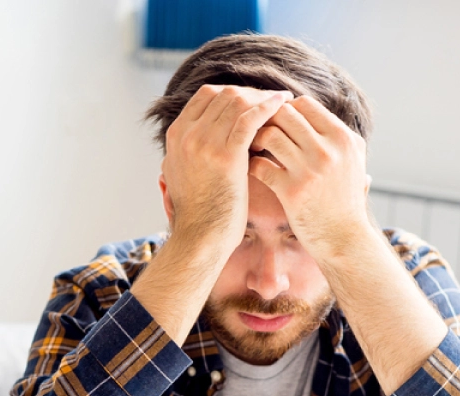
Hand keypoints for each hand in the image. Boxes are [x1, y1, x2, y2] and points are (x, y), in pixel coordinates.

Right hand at [161, 85, 292, 249]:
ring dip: (263, 98)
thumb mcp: (179, 174)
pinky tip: (283, 104)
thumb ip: (184, 152)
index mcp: (176, 136)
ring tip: (283, 102)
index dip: (232, 93)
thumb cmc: (198, 212)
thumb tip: (190, 141)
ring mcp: (204, 144)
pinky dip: (268, 106)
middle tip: (273, 100)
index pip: (206, 95)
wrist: (200, 238)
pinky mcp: (225, 156)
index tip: (253, 100)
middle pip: (224, 95)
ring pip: (238, 102)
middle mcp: (187, 135)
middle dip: (252, 94)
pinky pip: (249, 119)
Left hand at [247, 96, 371, 259]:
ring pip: (270, 135)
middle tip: (257, 131)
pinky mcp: (292, 191)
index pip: (305, 103)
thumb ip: (337, 134)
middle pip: (284, 114)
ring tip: (253, 147)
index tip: (277, 122)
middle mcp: (328, 150)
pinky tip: (252, 169)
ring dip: (256, 139)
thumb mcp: (353, 160)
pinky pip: (260, 165)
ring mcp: (309, 170)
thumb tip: (310, 109)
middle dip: (267, 120)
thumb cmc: (345, 198)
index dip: (285, 109)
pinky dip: (252, 164)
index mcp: (343, 138)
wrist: (344, 238)